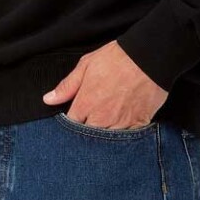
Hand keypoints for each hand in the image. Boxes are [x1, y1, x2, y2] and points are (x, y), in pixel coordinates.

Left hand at [43, 41, 167, 129]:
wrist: (150, 57)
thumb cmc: (118, 58)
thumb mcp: (87, 65)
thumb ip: (67, 86)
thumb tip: (49, 100)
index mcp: (86, 103)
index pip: (71, 126)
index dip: (73, 124)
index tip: (78, 119)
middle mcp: (101, 118)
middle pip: (87, 138)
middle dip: (87, 134)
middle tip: (92, 124)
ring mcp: (119, 123)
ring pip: (105, 142)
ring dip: (104, 138)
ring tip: (107, 126)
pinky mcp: (137, 125)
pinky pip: (125, 140)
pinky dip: (122, 138)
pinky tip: (122, 129)